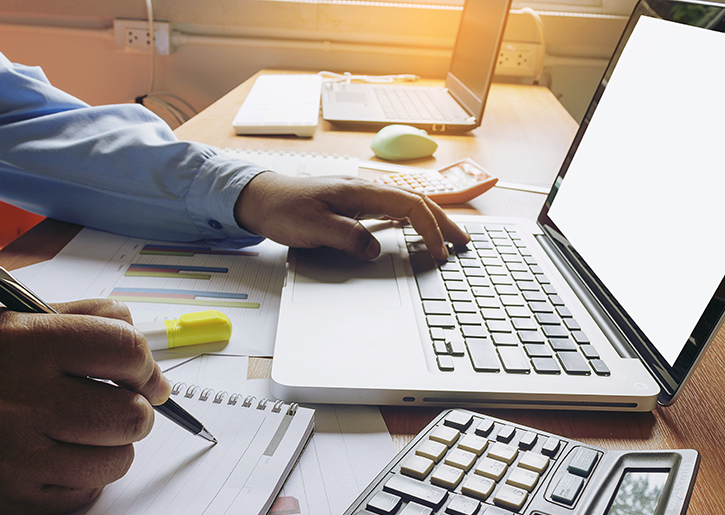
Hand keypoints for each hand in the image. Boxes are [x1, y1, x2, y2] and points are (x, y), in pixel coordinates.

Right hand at [0, 300, 170, 514]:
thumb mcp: (9, 319)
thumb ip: (82, 318)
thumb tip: (144, 349)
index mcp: (18, 345)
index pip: (124, 349)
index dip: (146, 363)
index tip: (146, 374)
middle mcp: (13, 402)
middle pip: (130, 414)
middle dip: (135, 407)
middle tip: (118, 402)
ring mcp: (10, 459)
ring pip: (116, 460)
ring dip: (110, 445)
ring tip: (78, 430)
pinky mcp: (7, 501)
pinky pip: (84, 493)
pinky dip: (80, 475)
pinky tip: (51, 455)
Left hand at [234, 173, 469, 259]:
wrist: (260, 198)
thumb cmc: (283, 209)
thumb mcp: (313, 228)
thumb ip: (347, 237)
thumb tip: (375, 250)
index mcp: (361, 191)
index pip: (410, 206)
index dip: (430, 229)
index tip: (440, 253)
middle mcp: (366, 190)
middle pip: (417, 202)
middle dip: (444, 223)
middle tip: (464, 244)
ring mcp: (362, 196)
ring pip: (408, 205)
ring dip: (432, 221)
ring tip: (450, 239)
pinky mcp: (355, 205)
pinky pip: (393, 211)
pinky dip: (413, 221)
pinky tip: (417, 231)